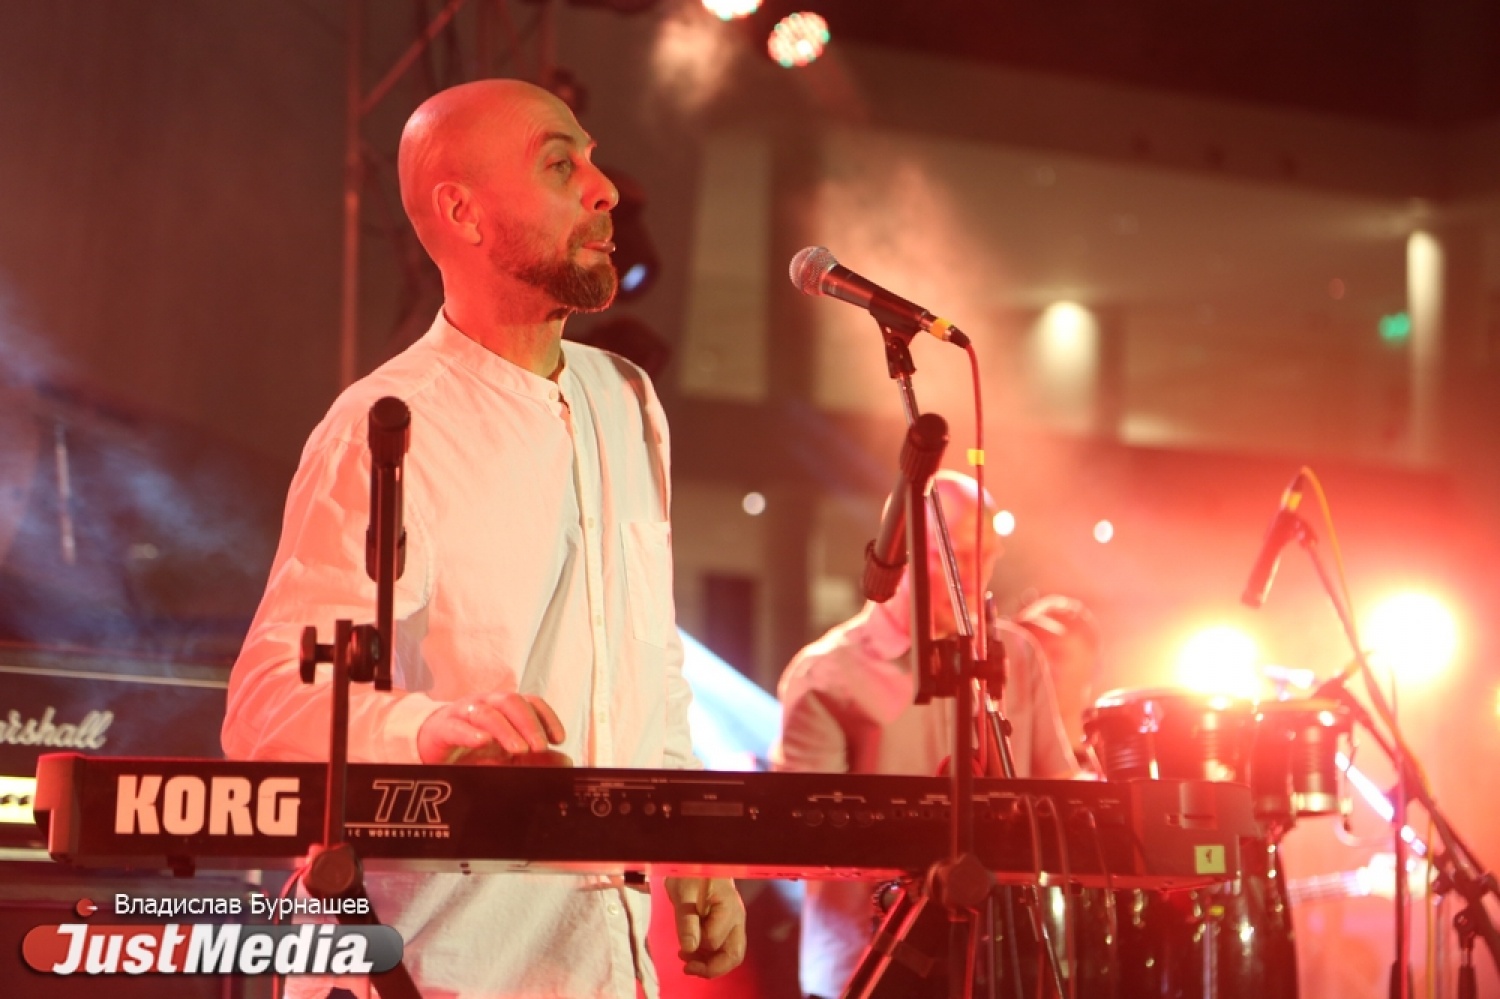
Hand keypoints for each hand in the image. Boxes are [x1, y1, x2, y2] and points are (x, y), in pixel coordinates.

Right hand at [417, 692, 567, 764]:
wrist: (431, 749)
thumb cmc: (473, 749)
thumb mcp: (507, 756)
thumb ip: (535, 758)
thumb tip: (564, 760)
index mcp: (505, 708)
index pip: (531, 702)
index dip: (547, 717)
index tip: (559, 739)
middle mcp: (487, 704)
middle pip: (511, 702)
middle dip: (529, 723)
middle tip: (540, 747)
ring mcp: (463, 713)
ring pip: (486, 712)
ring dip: (505, 729)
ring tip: (518, 749)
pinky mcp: (442, 728)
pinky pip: (456, 726)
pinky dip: (470, 733)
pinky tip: (482, 741)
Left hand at [664, 876, 745, 978]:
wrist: (696, 864)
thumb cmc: (691, 874)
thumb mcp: (683, 894)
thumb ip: (686, 921)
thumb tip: (690, 948)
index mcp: (729, 909)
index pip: (714, 940)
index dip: (696, 946)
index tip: (680, 948)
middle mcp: (736, 920)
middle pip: (734, 955)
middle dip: (711, 968)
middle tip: (687, 969)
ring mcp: (734, 924)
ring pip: (730, 955)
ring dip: (709, 964)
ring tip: (687, 962)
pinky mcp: (727, 927)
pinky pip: (723, 949)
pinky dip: (709, 957)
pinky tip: (692, 953)